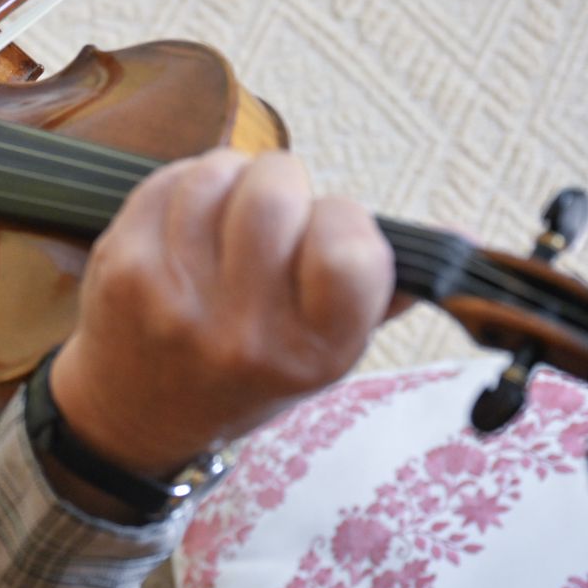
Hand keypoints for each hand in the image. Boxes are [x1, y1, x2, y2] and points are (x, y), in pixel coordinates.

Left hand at [49, 149, 392, 482]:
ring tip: (229, 215)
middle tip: (275, 214)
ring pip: (220, 173)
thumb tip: (464, 240)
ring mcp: (175, 299)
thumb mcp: (325, 348)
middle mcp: (244, 333)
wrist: (139, 414)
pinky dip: (185, 183)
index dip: (345, 219)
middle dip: (284, 183)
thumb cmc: (247, 369)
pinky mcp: (123, 267)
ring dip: (232, 178)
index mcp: (313, 352)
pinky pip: (168, 179)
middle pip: (277, 191)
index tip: (331, 232)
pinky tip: (188, 219)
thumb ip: (385, 290)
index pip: (351, 248)